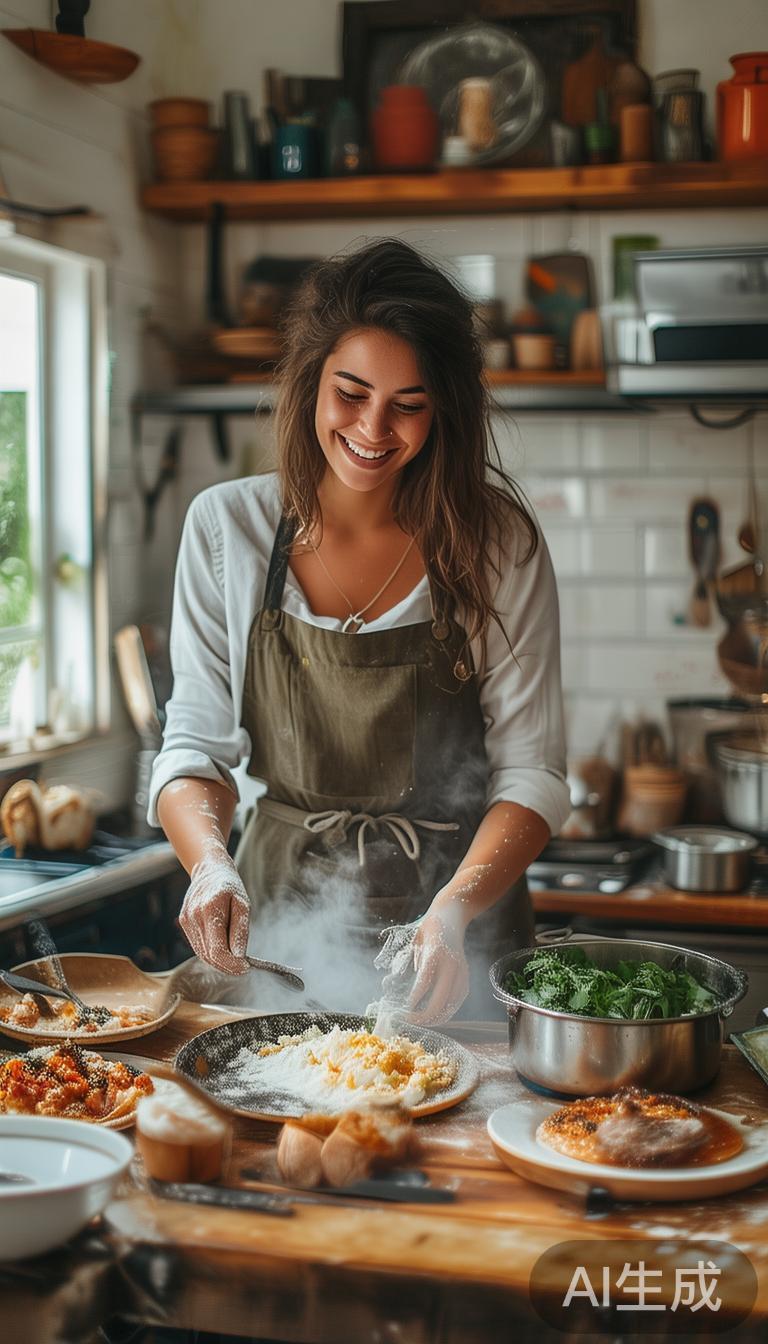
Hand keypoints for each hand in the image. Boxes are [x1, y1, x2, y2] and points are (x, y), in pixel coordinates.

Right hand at [179, 844, 249, 974]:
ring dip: (219, 960)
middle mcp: (194, 916)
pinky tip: (222, 945)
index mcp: (210, 909)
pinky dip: (210, 950)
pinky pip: (197, 944)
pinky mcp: (183, 921)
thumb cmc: (230, 886)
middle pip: (209, 955)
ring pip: (202, 953)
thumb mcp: (243, 904)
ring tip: (234, 957)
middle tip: (242, 966)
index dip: (232, 964)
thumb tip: (240, 956)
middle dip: (227, 965)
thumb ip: (240, 931)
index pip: (218, 950)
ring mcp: (186, 919)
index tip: (245, 967)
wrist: (209, 868)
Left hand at [407, 905, 468, 1024]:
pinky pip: (458, 999)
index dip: (414, 999)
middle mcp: (451, 964)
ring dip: (437, 1017)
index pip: (425, 982)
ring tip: (422, 1021)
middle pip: (440, 998)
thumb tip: (395, 985)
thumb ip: (409, 963)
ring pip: (452, 1003)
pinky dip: (448, 1010)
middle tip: (410, 1020)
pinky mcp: (466, 975)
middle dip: (425, 1015)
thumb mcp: (414, 942)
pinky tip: (437, 1014)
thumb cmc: (428, 929)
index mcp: (435, 953)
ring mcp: (461, 971)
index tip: (404, 1009)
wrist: (451, 916)